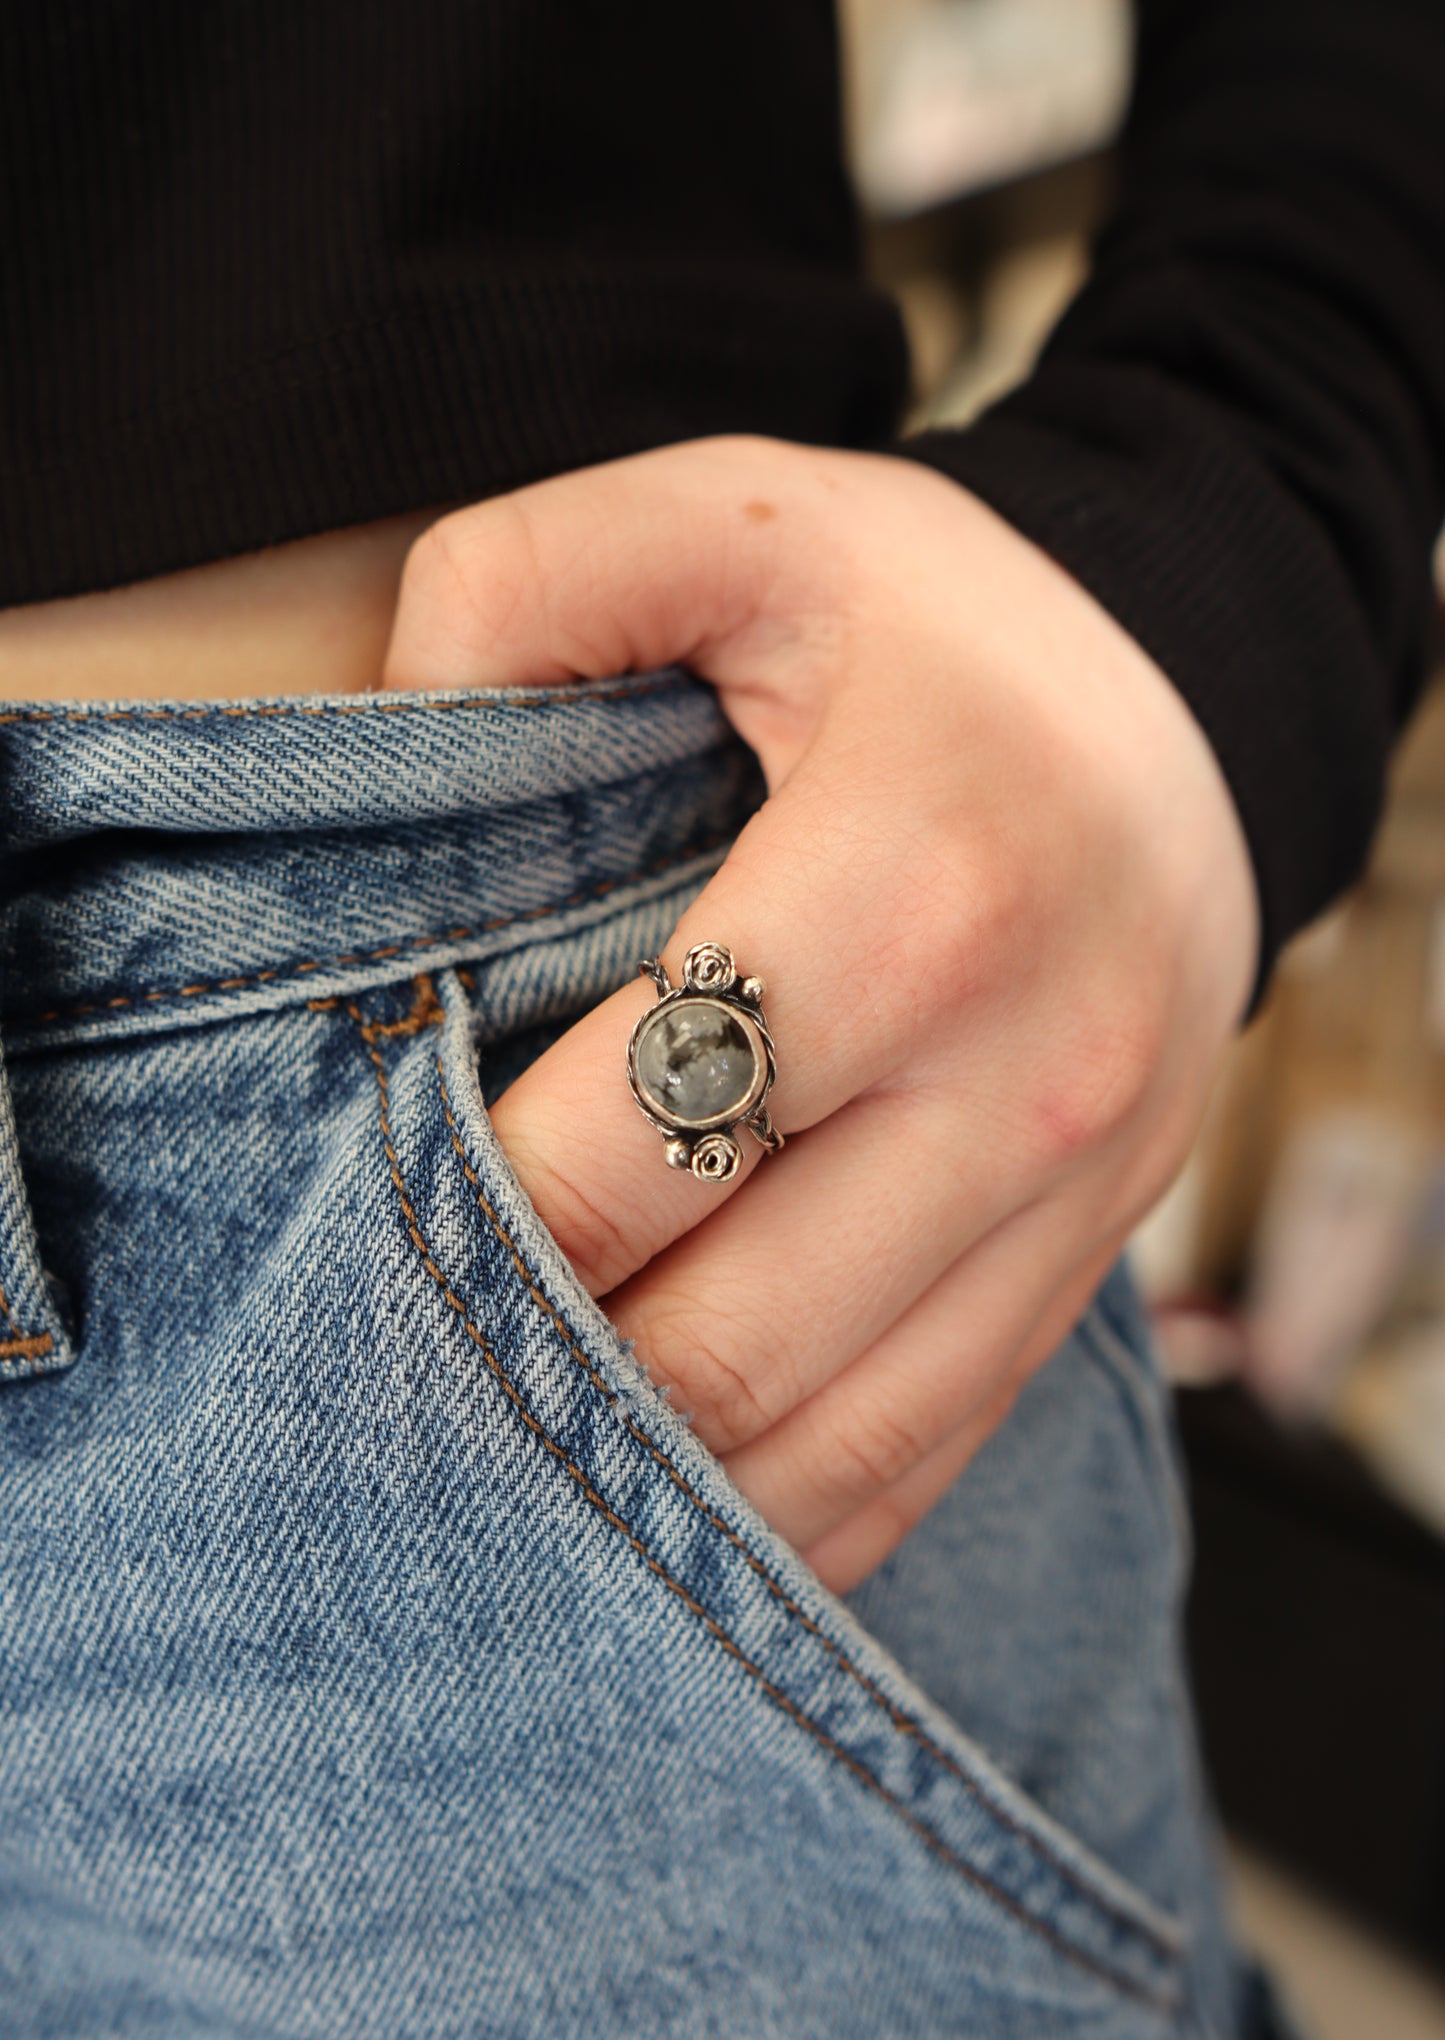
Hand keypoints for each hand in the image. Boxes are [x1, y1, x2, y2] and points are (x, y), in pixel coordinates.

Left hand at [383, 438, 1256, 1591]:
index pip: (633, 1140)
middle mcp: (1022, 1079)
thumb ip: (526, 585)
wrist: (1195, 713)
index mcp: (923, 888)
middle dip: (540, 1384)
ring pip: (828, 1441)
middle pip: (725, 1335)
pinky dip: (785, 1514)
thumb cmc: (940, 631)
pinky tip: (669, 1513)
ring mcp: (1075, 1200)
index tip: (349, 1228)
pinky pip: (925, 1455)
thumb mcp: (742, 516)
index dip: (463, 1219)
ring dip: (654, 1488)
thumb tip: (385, 727)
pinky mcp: (1087, 1266)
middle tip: (392, 1383)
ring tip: (505, 1480)